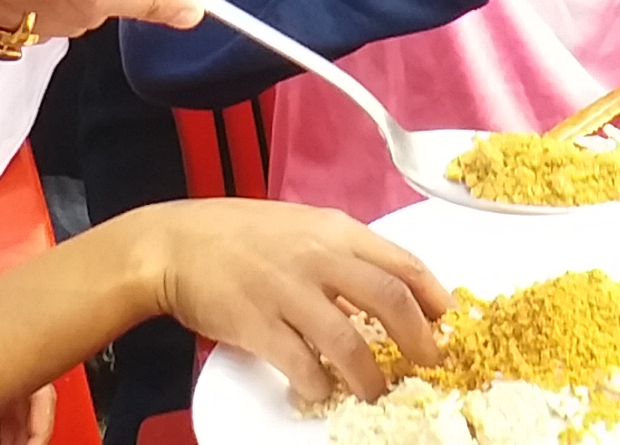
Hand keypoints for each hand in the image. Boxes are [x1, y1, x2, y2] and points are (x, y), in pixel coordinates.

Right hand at [133, 203, 451, 412]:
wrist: (173, 243)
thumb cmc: (237, 235)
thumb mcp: (300, 226)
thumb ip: (341, 253)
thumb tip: (387, 290)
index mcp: (333, 230)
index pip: (402, 263)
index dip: (434, 297)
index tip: (446, 322)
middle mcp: (317, 257)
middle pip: (390, 300)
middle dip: (419, 340)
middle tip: (428, 364)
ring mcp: (287, 291)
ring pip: (350, 343)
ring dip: (371, 377)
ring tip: (375, 392)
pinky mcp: (257, 325)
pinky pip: (302, 365)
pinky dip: (318, 385)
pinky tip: (319, 391)